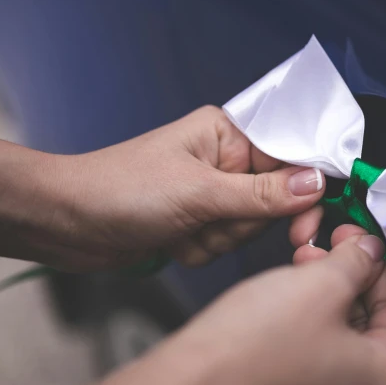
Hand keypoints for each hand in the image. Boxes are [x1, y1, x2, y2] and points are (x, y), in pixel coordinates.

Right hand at [0, 226, 385, 384]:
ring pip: (342, 338)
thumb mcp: (318, 283)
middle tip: (329, 246)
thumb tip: (368, 251)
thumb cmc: (250, 351)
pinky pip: (316, 357)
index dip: (380, 260)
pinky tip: (284, 297)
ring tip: (299, 265)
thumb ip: (357, 261)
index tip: (360, 237)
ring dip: (325, 295)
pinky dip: (307, 323)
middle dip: (349, 276)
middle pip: (374, 323)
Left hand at [55, 106, 325, 269]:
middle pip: (275, 200)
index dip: (303, 191)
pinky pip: (224, 245)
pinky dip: (202, 251)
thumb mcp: (200, 192)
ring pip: (250, 228)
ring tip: (182, 228)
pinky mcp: (196, 221)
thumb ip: (263, 194)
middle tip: (211, 220)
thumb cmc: (122, 189)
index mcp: (227, 134)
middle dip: (242, 222)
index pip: (290, 157)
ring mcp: (210, 193)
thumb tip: (317, 184)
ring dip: (218, 239)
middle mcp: (223, 160)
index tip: (305, 222)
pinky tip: (172, 241)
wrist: (68, 222)